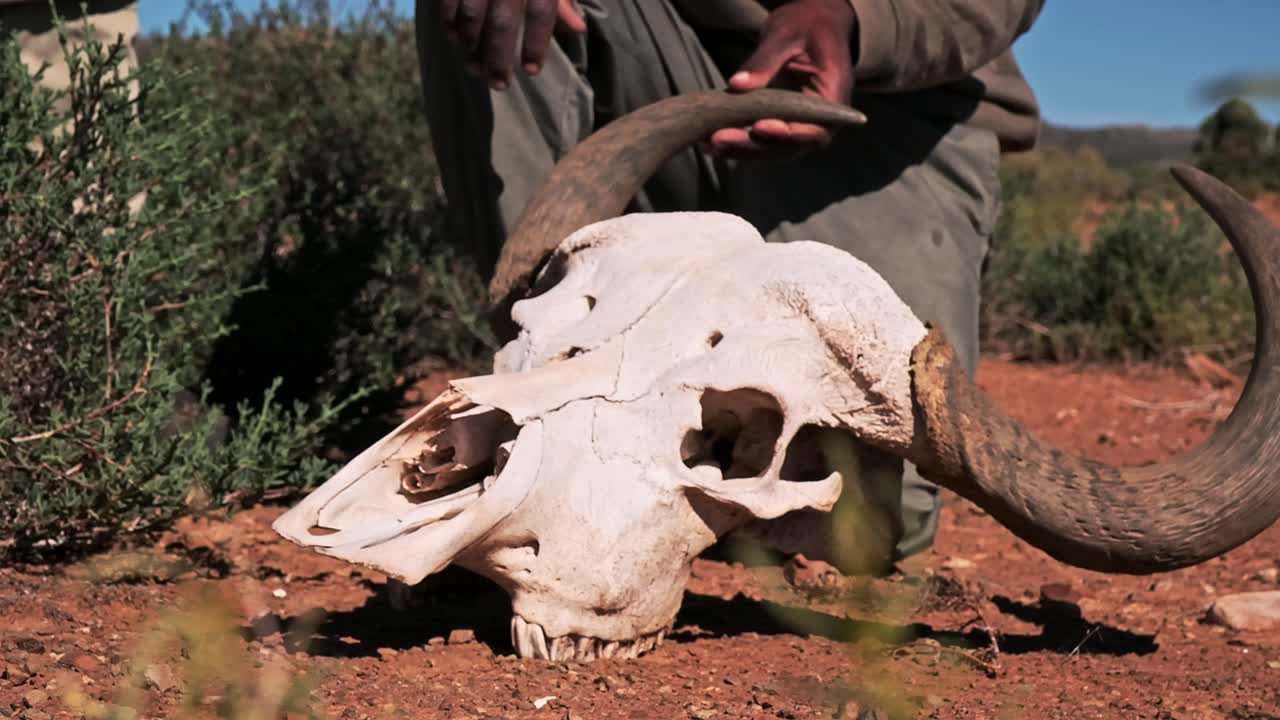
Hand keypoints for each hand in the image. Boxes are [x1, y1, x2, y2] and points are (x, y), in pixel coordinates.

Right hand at [441, 0, 586, 89]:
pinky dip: (450, 22)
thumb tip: (578, 29)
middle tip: (498, 84)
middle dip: (499, 58)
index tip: (532, 70)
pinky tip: (456, 41)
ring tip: (474, 69)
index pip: (541, 12)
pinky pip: (449, 0)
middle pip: (503, 23)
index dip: (537, 43)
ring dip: (472, 47)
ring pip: (472, 15)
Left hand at [707, 0, 856, 160]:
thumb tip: (737, 85)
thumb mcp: (786, 36)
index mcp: (832, 95)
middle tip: (720, 138)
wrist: (813, 25)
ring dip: (742, 149)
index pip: (815, 127)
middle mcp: (821, 119)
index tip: (759, 127)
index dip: (788, 133)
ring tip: (710, 144)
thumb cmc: (806, 25)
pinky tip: (711, 142)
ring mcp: (802, 125)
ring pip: (774, 149)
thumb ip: (765, 62)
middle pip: (790, 145)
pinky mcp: (783, 124)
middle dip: (754, 145)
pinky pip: (763, 140)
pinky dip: (739, 142)